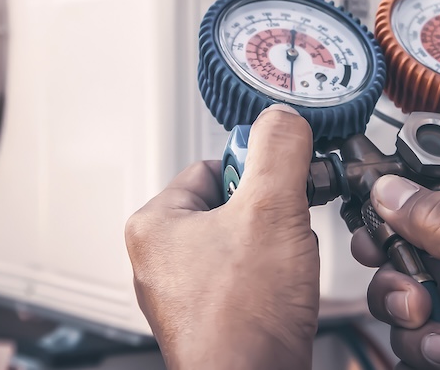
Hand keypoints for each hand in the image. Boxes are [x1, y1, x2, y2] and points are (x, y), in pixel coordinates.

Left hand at [125, 105, 317, 369]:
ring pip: (248, 243)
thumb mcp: (270, 211)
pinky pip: (250, 280)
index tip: (282, 185)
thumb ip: (279, 151)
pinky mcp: (210, 319)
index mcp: (154, 225)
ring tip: (284, 272)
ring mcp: (185, 293)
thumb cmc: (242, 322)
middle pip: (234, 204)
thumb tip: (282, 117)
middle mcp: (161, 259)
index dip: (258, 173)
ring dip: (278, 249)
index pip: (213, 166)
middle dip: (272, 217)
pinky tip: (284, 296)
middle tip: (283, 235)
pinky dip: (275, 281)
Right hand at [354, 175, 439, 369]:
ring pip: (407, 314)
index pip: (425, 214)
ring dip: (420, 330)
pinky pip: (419, 349)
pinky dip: (428, 354)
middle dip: (401, 286)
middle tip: (418, 301)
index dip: (393, 227)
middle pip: (406, 266)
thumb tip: (391, 187)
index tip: (372, 243)